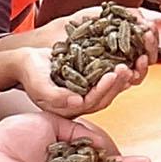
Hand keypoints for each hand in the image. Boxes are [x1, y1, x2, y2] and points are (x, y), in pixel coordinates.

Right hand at [12, 43, 144, 117]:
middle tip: (128, 66)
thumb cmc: (30, 73)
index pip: (93, 101)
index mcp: (71, 108)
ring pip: (111, 86)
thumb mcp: (39, 84)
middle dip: (119, 82)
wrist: (26, 61)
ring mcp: (88, 90)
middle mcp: (83, 101)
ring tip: (134, 61)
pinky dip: (120, 64)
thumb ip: (55, 96)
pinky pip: (109, 73)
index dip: (104, 89)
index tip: (113, 74)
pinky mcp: (91, 77)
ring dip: (124, 75)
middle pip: (106, 95)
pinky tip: (130, 54)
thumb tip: (77, 103)